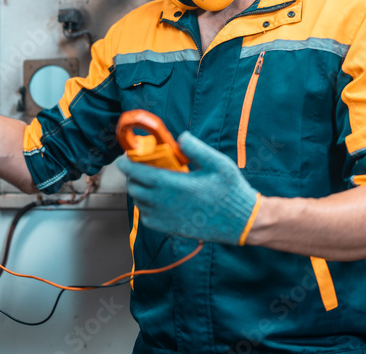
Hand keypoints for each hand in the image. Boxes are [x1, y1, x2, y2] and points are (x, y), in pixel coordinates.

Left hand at [115, 132, 259, 244]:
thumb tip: (180, 137)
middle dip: (133, 176)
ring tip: (152, 181)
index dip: (126, 165)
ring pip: (139, 203)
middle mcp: (165, 203)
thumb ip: (196, 148)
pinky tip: (159, 199)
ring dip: (140, 191)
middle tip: (142, 167)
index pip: (138, 174)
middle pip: (134, 188)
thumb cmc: (231, 191)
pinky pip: (147, 217)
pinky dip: (146, 206)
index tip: (124, 158)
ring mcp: (166, 218)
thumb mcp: (218, 163)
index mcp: (173, 185)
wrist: (241, 222)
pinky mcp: (170, 228)